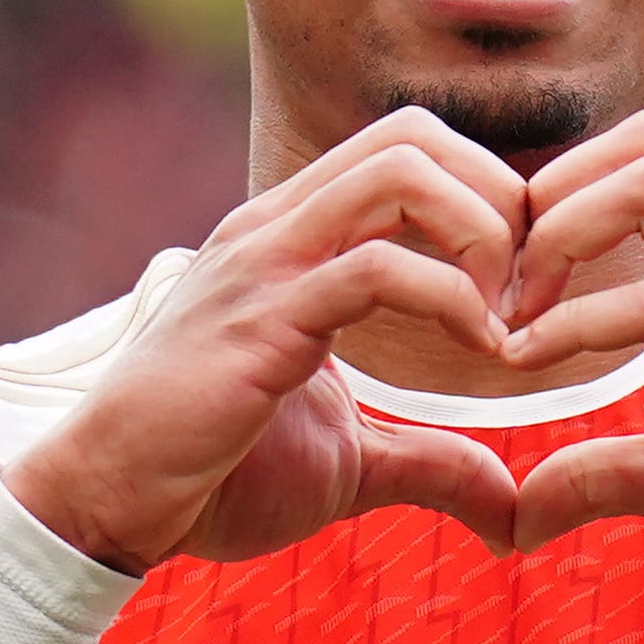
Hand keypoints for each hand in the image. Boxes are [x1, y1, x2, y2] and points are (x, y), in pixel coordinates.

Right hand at [4, 108, 524, 573]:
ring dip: (487, 235)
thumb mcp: (351, 466)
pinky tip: (484, 352)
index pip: (412, 151)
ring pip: (403, 170)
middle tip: (532, 298)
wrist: (110, 504)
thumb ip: (433, 464)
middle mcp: (281, 227)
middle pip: (417, 134)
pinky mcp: (264, 317)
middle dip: (503, 202)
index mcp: (297, 239)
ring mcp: (268, 262)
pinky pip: (378, 266)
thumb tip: (512, 509)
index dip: (492, 204)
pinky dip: (454, 300)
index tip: (527, 297)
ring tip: (509, 321)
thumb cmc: (213, 474)